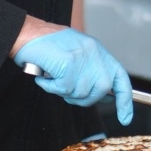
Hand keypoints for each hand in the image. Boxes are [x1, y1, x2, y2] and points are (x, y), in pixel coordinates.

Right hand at [14, 28, 132, 124]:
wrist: (25, 33)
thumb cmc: (46, 46)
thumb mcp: (76, 54)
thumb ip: (91, 71)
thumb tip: (103, 94)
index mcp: (98, 50)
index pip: (120, 77)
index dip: (125, 99)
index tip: (125, 118)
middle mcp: (94, 52)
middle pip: (101, 90)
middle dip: (85, 98)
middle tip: (66, 90)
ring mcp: (82, 56)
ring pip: (81, 92)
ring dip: (64, 91)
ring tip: (52, 77)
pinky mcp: (69, 62)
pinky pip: (64, 89)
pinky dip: (52, 88)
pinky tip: (45, 76)